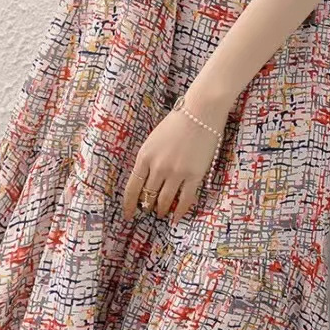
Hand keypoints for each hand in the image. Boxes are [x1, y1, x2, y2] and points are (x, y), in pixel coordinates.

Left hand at [121, 97, 230, 224]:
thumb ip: (149, 159)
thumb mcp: (154, 139)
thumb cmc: (177, 121)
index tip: (128, 214)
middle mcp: (158, 167)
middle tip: (148, 211)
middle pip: (148, 195)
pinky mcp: (194, 175)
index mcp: (144, 156)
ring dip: (161, 209)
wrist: (201, 112)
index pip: (132, 188)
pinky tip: (176, 218)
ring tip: (161, 213)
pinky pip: (185, 200)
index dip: (129, 204)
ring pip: (164, 200)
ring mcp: (176, 172)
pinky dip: (179, 211)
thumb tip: (147, 179)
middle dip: (146, 206)